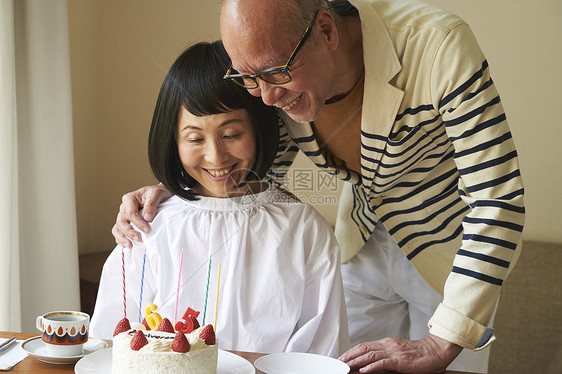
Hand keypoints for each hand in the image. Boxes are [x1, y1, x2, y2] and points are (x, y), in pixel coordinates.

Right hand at [112, 184, 171, 247]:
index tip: (148, 229)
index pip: (130, 213)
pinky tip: (128, 245)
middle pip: (121, 222)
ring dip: (122, 238)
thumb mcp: (156, 194)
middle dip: (129, 232)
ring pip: (117, 228)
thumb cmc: (156, 193)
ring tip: (130, 245)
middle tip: (139, 239)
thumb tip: (147, 218)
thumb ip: (151, 205)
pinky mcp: (127, 223)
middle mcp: (124, 208)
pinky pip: (119, 232)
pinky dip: (121, 239)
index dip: (138, 223)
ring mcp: (124, 216)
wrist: (160, 196)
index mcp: (129, 199)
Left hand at [339, 334, 462, 373]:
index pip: (364, 345)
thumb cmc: (419, 354)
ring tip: (345, 366)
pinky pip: (383, 363)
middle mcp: (388, 345)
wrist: (436, 351)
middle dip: (349, 355)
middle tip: (338, 362)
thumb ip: (385, 355)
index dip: (351, 351)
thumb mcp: (399, 353)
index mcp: (387, 343)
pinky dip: (371, 366)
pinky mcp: (400, 360)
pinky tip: (364, 370)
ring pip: (369, 354)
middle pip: (363, 348)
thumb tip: (370, 363)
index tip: (342, 357)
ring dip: (355, 361)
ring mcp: (394, 352)